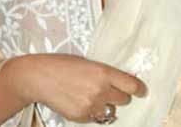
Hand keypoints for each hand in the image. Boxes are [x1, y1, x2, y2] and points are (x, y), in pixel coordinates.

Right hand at [7, 53, 146, 122]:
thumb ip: (106, 74)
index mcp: (104, 73)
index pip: (132, 85)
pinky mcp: (80, 116)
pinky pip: (95, 117)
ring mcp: (91, 105)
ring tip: (91, 96)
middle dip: (120, 96)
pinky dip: (91, 112)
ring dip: (105, 105)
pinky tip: (80, 102)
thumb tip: (123, 82)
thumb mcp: (90, 63)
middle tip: (110, 91)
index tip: (141, 91)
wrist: (39, 77)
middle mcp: (101, 90)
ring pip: (109, 110)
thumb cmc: (64, 65)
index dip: (139, 89)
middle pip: (124, 100)